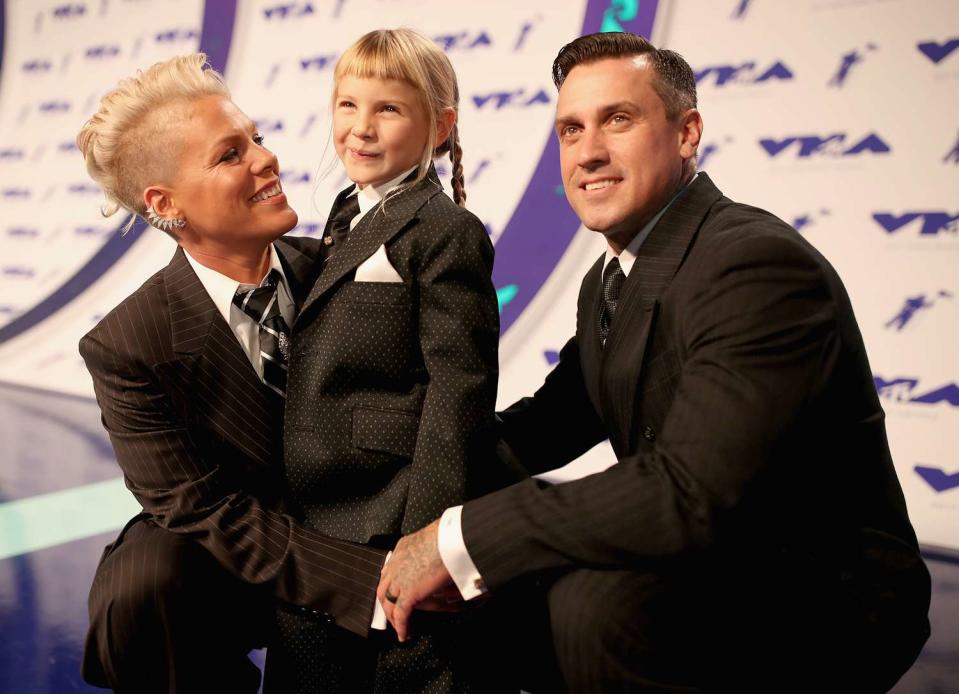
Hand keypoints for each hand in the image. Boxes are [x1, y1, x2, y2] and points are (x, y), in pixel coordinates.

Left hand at [377, 519, 456, 640]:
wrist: (450, 539)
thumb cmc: (449, 535)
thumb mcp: (436, 536)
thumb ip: (433, 544)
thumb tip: (444, 547)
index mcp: (402, 548)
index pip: (390, 568)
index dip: (390, 581)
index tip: (393, 590)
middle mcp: (396, 564)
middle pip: (384, 588)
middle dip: (387, 603)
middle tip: (393, 614)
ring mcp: (399, 580)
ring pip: (389, 603)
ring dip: (393, 618)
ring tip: (400, 629)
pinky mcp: (408, 594)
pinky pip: (401, 614)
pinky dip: (402, 627)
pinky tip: (405, 635)